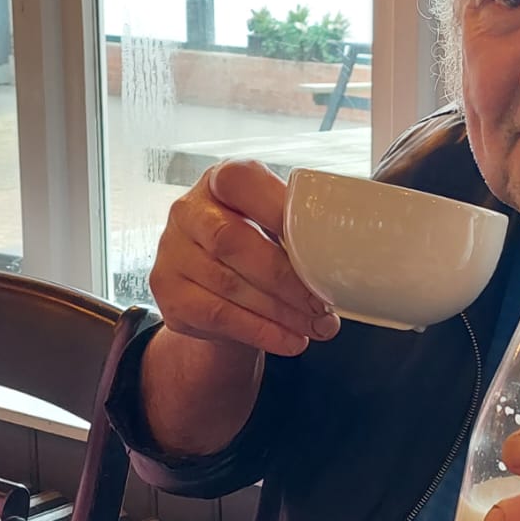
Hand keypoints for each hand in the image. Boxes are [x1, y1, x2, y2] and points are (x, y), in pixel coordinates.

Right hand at [149, 161, 339, 357]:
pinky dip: (261, 332)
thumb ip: (300, 227)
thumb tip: (351, 253)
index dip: (278, 210)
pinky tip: (290, 340)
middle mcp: (188, 210)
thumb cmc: (256, 246)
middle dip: (285, 277)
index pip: (242, 182)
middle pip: (232, 241)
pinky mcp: (168, 292)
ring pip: (228, 284)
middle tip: (321, 303)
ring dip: (280, 311)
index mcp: (220, 180)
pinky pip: (218, 316)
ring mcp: (171, 251)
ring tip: (317, 326)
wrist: (216, 288)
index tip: (317, 242)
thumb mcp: (274, 225)